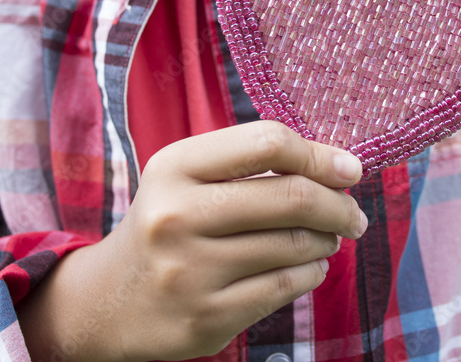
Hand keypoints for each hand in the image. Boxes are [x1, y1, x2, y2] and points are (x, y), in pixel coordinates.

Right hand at [17, 121, 366, 361]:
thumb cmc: (168, 224)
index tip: (350, 170)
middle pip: (291, 196)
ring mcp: (190, 271)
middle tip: (353, 214)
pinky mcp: (206, 317)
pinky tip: (309, 266)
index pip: (267, 143)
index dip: (320, 155)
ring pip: (294, 246)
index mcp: (174, 167)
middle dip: (338, 205)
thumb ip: (250, 164)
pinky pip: (286, 287)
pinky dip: (312, 272)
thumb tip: (339, 168)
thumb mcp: (187, 178)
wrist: (107, 301)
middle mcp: (177, 215)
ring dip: (326, 240)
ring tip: (327, 238)